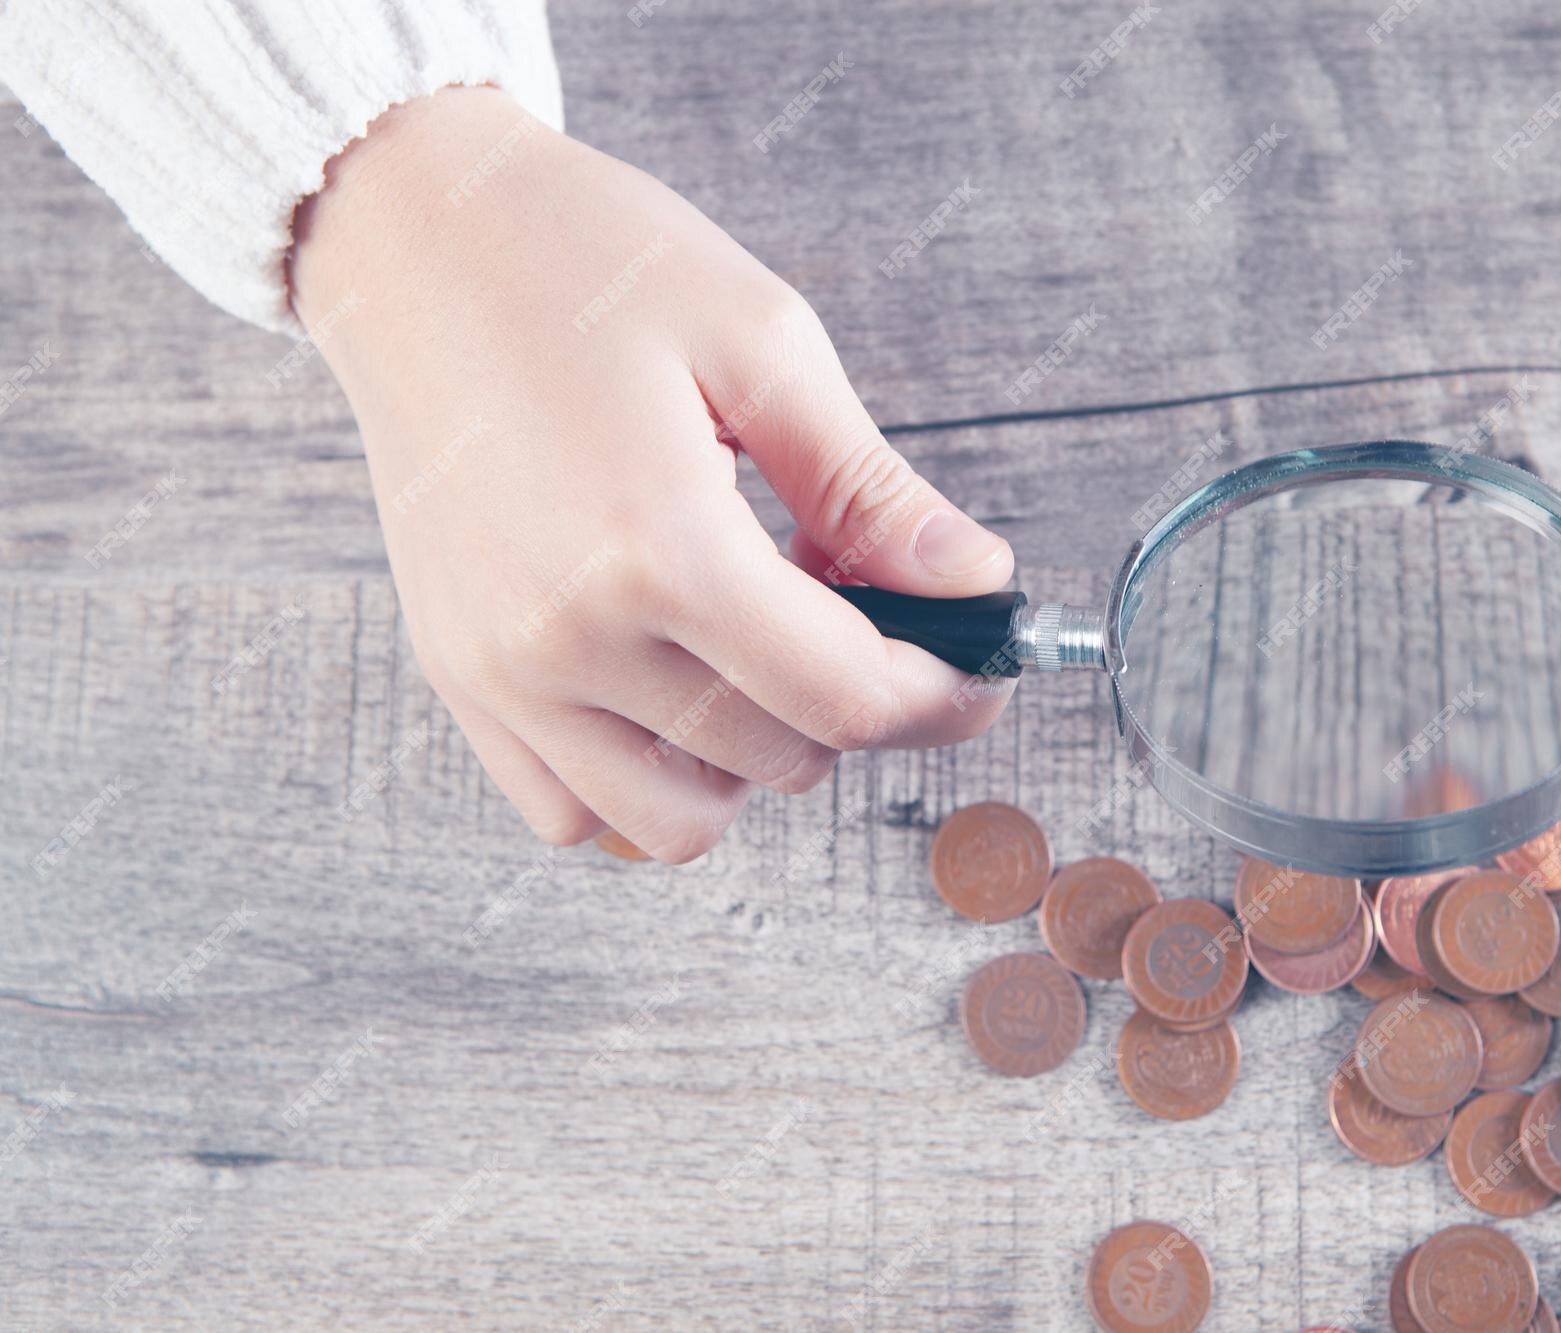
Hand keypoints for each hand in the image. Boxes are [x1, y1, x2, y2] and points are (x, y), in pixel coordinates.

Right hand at [291, 86, 1014, 860]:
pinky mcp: (456, 678)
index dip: (943, 694)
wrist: (410, 238)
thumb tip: (975, 583)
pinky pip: (575, 811)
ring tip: (756, 639)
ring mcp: (500, 672)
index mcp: (659, 544)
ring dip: (754, 754)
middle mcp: (567, 635)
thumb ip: (872, 488)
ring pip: (680, 821)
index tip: (980, 667)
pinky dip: (647, 775)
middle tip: (853, 598)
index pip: (846, 695)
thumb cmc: (584, 263)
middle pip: (780, 759)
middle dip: (855, 698)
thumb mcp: (762, 343)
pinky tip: (672, 677)